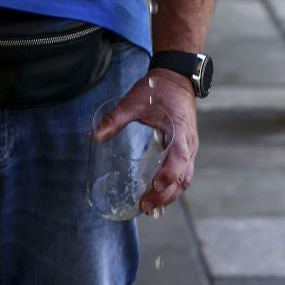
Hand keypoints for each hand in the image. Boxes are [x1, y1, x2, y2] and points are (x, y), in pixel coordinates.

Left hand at [93, 69, 197, 214]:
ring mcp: (190, 148)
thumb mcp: (135, 100)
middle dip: (166, 196)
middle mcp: (189, 144)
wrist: (177, 77)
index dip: (169, 175)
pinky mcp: (186, 149)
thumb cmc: (158, 89)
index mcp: (180, 131)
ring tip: (149, 207)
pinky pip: (183, 173)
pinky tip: (157, 195)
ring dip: (170, 196)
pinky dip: (173, 188)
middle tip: (144, 206)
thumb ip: (116, 118)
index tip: (155, 186)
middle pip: (183, 178)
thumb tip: (95, 137)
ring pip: (185, 179)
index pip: (180, 159)